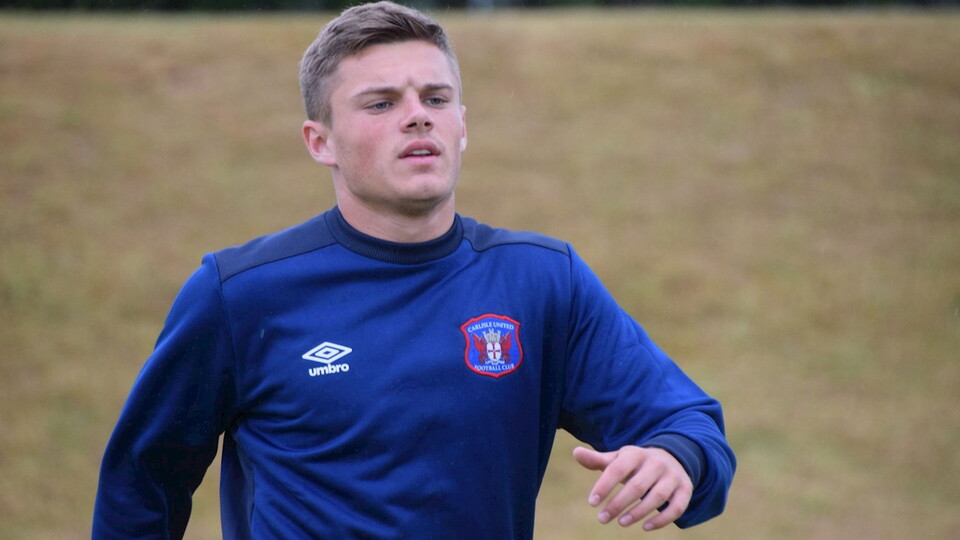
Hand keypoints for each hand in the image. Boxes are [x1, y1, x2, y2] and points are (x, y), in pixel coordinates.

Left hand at [572, 445, 692, 530]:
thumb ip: (597, 460)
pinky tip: (645, 527)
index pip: (617, 469)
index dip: (604, 486)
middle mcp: (656, 463)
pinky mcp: (685, 489)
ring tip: (621, 522)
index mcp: (636, 454)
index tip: (592, 502)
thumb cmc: (636, 464)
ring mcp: (672, 476)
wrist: (671, 458)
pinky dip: (662, 519)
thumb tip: (575, 453)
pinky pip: (676, 508)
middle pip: (637, 486)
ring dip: (637, 513)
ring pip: (657, 498)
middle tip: (602, 519)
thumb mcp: (618, 459)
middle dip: (618, 504)